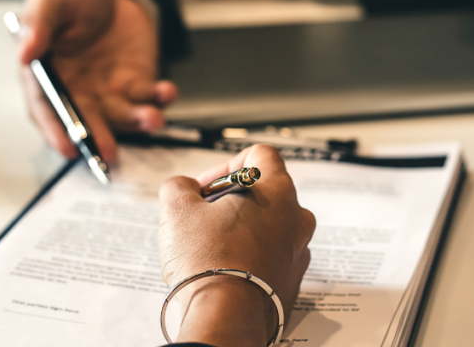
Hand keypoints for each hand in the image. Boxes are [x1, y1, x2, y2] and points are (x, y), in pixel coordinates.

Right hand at [18, 0, 177, 161]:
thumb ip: (38, 24)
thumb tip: (25, 52)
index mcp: (47, 76)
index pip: (47, 110)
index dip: (56, 131)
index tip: (67, 148)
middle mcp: (77, 91)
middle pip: (86, 121)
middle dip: (98, 138)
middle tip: (109, 152)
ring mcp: (109, 91)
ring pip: (122, 115)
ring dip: (137, 121)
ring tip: (152, 118)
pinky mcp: (136, 83)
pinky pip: (149, 97)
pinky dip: (160, 99)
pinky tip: (167, 91)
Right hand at [158, 145, 315, 346]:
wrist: (227, 318)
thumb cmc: (208, 262)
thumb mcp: (177, 209)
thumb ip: (179, 185)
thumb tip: (182, 187)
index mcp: (277, 190)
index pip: (260, 154)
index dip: (226, 165)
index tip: (206, 187)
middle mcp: (296, 218)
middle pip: (264, 192)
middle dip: (231, 201)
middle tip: (204, 218)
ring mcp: (297, 251)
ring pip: (268, 227)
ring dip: (242, 231)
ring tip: (211, 248)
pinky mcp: (292, 281)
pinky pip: (271, 258)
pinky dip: (250, 259)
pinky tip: (225, 270)